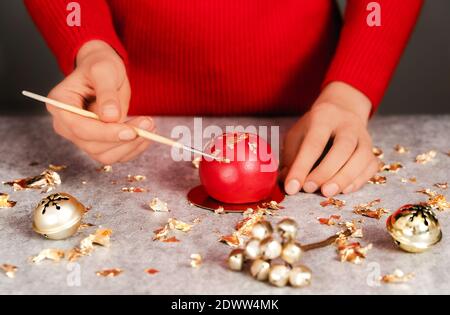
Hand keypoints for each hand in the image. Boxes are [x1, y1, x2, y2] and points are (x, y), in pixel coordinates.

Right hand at [47, 40, 153, 164]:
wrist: (104, 73)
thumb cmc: (100, 66)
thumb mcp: (104, 71)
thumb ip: (106, 93)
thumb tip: (110, 117)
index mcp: (60, 104)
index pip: (80, 128)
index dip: (106, 133)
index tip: (131, 131)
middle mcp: (66, 125)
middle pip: (93, 145)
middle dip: (123, 139)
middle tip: (148, 124)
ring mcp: (81, 137)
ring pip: (105, 155)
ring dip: (131, 146)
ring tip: (150, 126)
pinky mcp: (97, 143)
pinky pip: (115, 155)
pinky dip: (133, 149)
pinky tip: (146, 135)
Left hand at [282, 82, 378, 196]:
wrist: (341, 111)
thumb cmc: (313, 128)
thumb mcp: (297, 134)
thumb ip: (291, 157)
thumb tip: (287, 182)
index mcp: (324, 116)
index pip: (314, 143)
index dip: (302, 167)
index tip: (291, 187)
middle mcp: (348, 124)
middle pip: (343, 148)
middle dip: (325, 171)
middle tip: (309, 189)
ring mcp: (364, 137)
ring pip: (362, 157)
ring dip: (344, 178)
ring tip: (327, 193)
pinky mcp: (372, 150)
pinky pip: (370, 167)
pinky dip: (358, 181)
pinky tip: (343, 190)